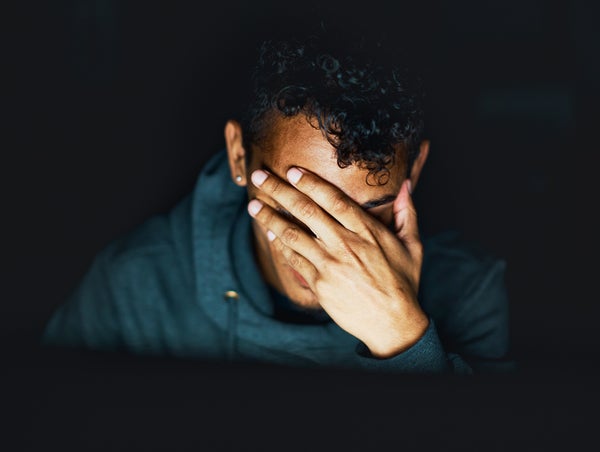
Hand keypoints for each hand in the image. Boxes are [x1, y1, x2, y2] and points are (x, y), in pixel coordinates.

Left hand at [247, 167, 428, 357]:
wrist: (393, 323)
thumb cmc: (403, 282)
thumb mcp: (412, 245)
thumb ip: (407, 213)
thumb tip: (406, 185)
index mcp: (367, 231)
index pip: (333, 199)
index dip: (310, 183)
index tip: (292, 171)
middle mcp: (345, 244)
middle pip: (306, 211)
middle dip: (280, 191)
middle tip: (260, 177)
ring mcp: (330, 264)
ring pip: (293, 234)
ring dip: (270, 217)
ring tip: (254, 205)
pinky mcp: (319, 283)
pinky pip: (293, 259)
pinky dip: (279, 244)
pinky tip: (269, 233)